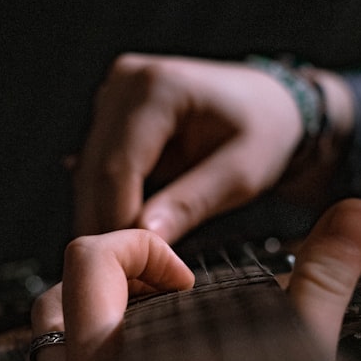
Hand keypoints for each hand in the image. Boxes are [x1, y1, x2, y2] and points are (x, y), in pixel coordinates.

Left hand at [28, 198, 360, 360]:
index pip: (90, 260)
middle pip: (54, 298)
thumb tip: (353, 215)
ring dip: (89, 333)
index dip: (143, 251)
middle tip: (165, 303)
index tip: (186, 278)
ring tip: (151, 341)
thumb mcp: (297, 353)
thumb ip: (321, 275)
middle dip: (110, 286)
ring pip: (45, 354)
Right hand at [72, 53, 353, 242]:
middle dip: (107, 225)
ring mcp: (114, 94)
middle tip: (123, 278)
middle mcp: (127, 81)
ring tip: (126, 262)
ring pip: (89, 173)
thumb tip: (143, 234)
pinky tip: (123, 234)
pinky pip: (95, 168)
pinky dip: (106, 201)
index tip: (129, 266)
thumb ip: (191, 203)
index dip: (118, 221)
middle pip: (95, 171)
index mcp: (158, 87)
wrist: (271, 105)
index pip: (118, 167)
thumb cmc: (266, 131)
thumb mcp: (241, 173)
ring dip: (103, 217)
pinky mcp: (111, 114)